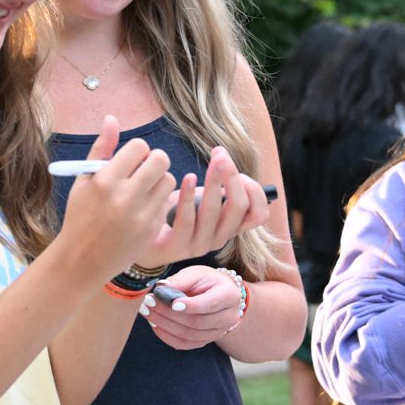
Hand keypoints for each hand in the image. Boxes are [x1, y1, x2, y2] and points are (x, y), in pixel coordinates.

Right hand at [57, 117, 175, 280]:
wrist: (82, 260)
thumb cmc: (81, 215)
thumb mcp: (84, 181)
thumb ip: (101, 149)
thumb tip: (112, 118)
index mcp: (105, 180)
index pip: (140, 147)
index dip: (137, 151)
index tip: (130, 161)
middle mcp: (124, 196)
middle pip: (161, 160)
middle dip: (154, 161)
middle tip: (144, 171)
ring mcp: (141, 215)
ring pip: (169, 181)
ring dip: (159, 181)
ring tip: (142, 191)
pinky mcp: (151, 230)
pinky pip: (166, 203)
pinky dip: (158, 202)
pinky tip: (142, 210)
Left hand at [137, 145, 270, 267]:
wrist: (145, 235)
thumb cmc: (175, 212)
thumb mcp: (203, 198)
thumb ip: (219, 188)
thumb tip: (225, 162)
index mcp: (230, 227)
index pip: (259, 214)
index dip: (254, 190)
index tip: (237, 170)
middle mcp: (219, 239)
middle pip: (238, 207)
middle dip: (231, 177)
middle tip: (221, 156)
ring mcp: (199, 246)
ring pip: (213, 212)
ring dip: (213, 182)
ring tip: (209, 161)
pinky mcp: (176, 247)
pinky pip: (186, 221)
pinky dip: (187, 196)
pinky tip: (187, 178)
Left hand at [141, 265, 243, 349]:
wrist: (217, 294)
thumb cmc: (206, 281)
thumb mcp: (196, 273)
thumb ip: (180, 280)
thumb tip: (161, 289)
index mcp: (229, 295)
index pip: (210, 304)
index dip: (190, 305)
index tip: (170, 302)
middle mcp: (229, 317)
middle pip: (197, 322)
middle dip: (169, 314)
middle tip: (148, 303)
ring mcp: (218, 333)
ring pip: (188, 335)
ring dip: (164, 325)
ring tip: (148, 312)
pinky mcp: (206, 341)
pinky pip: (184, 344)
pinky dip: (166, 336)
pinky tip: (154, 324)